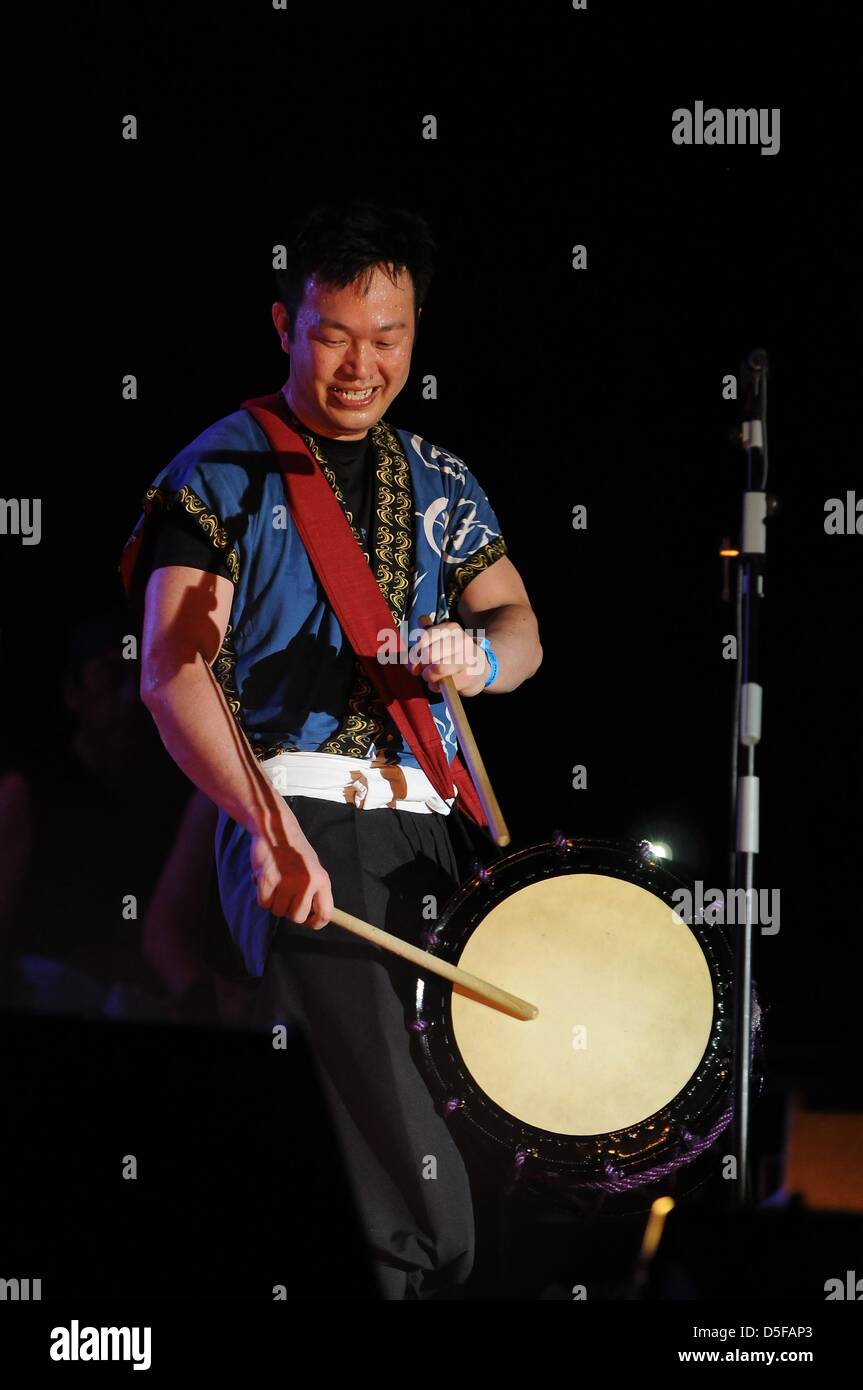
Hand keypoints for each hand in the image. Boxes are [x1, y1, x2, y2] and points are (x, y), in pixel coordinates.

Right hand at [249, 811, 333, 928]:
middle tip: (285, 894)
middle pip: (297, 917)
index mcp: (322, 880)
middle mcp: (307, 883)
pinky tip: (265, 879)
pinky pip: (264, 903)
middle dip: (289, 910)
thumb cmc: (294, 851)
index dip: (315, 923)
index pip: (325, 914)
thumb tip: (313, 918)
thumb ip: (314, 891)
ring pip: (278, 911)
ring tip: (276, 881)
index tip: (307, 921)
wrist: (276, 827)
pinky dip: (262, 895)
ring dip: (274, 901)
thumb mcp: (313, 868)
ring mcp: (287, 882)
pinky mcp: (268, 880)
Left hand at [408, 617, 489, 696]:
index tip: (414, 661)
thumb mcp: (442, 640)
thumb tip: (416, 635)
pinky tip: (441, 684)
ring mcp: (467, 659)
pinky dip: (436, 687)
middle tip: (425, 670)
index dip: (415, 652)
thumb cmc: (455, 654)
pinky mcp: (468, 677)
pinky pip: (443, 683)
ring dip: (429, 677)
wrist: (482, 668)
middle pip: (429, 654)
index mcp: (452, 628)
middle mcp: (461, 641)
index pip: (425, 637)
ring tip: (432, 677)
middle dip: (422, 666)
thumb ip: (425, 637)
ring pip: (436, 669)